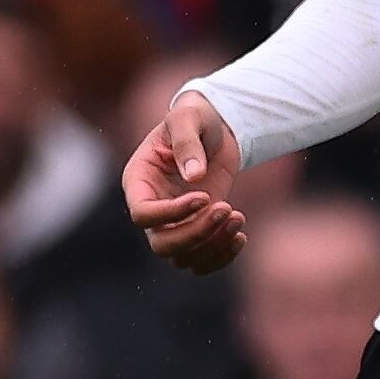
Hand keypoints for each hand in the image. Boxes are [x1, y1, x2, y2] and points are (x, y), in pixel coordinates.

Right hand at [124, 89, 248, 272]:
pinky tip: (241, 235)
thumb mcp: (189, 118)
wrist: (215, 128)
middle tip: (227, 209)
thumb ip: (187, 142)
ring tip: (238, 217)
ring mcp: (174, 222)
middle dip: (197, 234)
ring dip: (213, 246)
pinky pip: (201, 260)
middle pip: (162, 245)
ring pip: (182, 258)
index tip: (205, 196)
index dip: (172, 214)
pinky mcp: (198, 227)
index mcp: (139, 182)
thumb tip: (194, 177)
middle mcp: (152, 207)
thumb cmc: (196, 118)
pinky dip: (222, 256)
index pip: (142, 215)